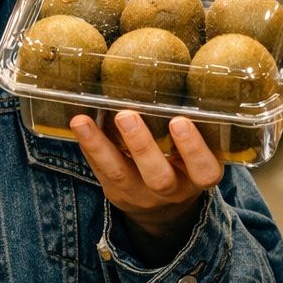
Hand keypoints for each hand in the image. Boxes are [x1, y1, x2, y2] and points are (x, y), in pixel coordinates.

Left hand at [70, 111, 223, 264]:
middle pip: (158, 177)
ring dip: (100, 146)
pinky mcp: (116, 192)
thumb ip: (192, 129)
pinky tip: (78, 125)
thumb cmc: (184, 164)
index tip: (179, 121)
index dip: (193, 149)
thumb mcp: (197, 154)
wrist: (164, 208)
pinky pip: (100, 171)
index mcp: (197, 178)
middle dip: (142, 146)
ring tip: (83, 122)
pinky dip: (88, 146)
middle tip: (127, 116)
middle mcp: (171, 190)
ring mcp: (141, 195)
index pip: (204, 171)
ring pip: (120, 175)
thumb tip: (184, 74)